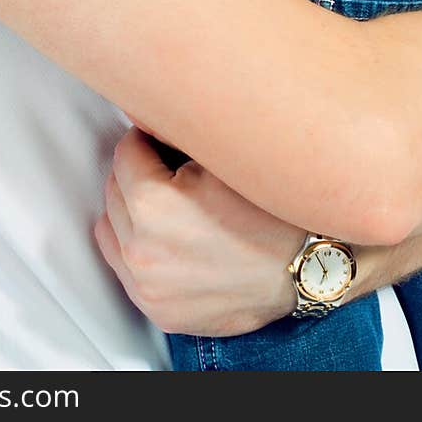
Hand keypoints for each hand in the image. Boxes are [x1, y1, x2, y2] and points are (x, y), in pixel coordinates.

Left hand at [95, 127, 301, 335]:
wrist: (310, 267)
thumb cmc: (274, 211)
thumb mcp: (224, 156)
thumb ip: (176, 132)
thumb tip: (144, 110)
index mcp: (153, 205)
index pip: (125, 152)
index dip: (148, 139)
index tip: (165, 140)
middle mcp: (143, 251)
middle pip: (114, 189)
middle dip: (138, 173)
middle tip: (173, 170)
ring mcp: (149, 287)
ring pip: (112, 229)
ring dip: (131, 211)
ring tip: (169, 204)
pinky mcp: (159, 311)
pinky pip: (125, 268)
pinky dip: (138, 248)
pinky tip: (169, 237)